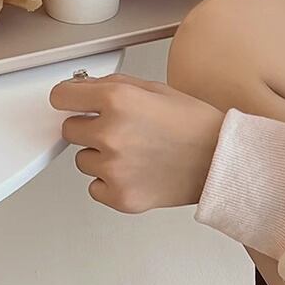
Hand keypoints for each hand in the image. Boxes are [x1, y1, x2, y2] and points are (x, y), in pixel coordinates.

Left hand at [49, 74, 225, 212]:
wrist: (223, 163)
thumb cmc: (197, 127)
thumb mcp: (156, 90)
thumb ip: (113, 87)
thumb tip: (82, 91)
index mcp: (117, 100)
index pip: (61, 97)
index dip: (71, 100)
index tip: (76, 104)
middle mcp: (110, 134)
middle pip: (70, 130)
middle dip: (89, 129)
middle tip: (123, 133)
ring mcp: (114, 168)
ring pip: (83, 161)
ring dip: (101, 158)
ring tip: (136, 155)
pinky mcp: (121, 196)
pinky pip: (95, 188)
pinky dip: (111, 183)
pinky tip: (137, 174)